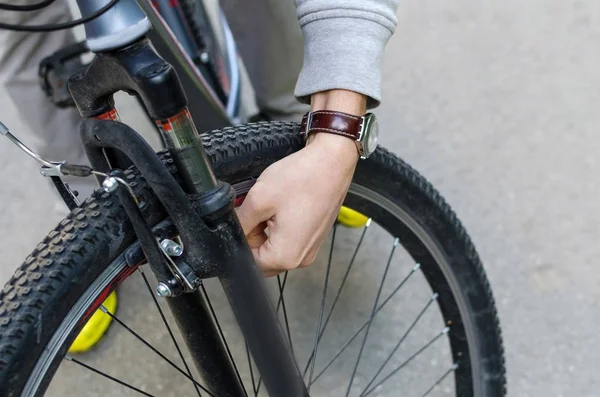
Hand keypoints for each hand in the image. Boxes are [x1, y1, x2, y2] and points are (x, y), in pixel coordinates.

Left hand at [236, 90, 365, 275]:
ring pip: (275, 248)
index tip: (244, 220)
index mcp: (286, 256)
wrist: (332, 162)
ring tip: (272, 206)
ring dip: (266, 231)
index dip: (241, 241)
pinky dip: (280, 227)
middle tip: (257, 211)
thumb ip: (240, 223)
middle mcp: (301, 259)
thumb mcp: (259, 199)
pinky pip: (290, 240)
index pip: (250, 263)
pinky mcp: (315, 236)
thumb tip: (231, 232)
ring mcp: (310, 248)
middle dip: (253, 238)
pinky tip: (283, 206)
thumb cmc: (302, 178)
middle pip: (263, 259)